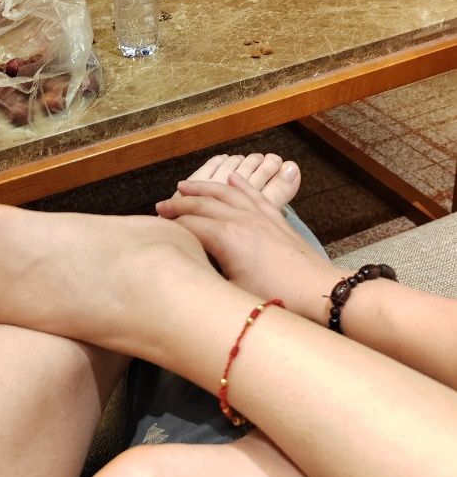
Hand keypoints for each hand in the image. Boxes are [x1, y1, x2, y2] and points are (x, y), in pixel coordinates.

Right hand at [156, 173, 339, 323]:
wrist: (320, 293)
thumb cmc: (278, 298)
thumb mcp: (233, 292)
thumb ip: (209, 276)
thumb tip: (189, 272)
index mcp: (226, 237)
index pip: (189, 226)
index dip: (170, 227)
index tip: (155, 230)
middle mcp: (240, 220)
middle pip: (202, 205)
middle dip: (179, 204)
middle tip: (161, 206)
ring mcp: (259, 217)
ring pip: (226, 193)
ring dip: (204, 188)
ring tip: (186, 185)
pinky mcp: (275, 219)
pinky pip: (253, 194)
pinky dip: (240, 184)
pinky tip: (232, 178)